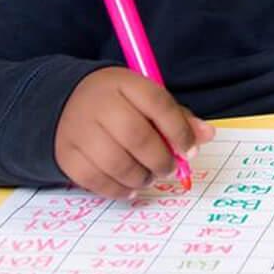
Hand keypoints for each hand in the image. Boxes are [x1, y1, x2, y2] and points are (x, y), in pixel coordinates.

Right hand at [54, 68, 214, 200]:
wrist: (66, 101)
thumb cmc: (118, 102)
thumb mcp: (146, 96)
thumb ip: (176, 116)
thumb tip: (207, 135)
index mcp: (125, 83)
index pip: (158, 104)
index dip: (179, 131)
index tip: (190, 150)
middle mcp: (99, 104)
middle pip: (136, 136)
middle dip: (160, 160)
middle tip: (170, 169)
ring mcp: (78, 130)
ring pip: (115, 162)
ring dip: (141, 177)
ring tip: (149, 177)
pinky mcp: (66, 154)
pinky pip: (94, 179)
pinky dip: (117, 190)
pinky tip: (130, 188)